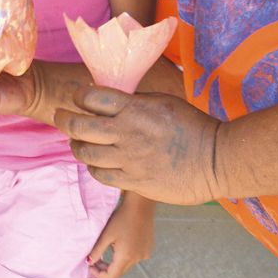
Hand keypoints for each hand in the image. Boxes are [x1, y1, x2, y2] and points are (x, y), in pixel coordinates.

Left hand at [55, 86, 223, 204]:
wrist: (216, 160)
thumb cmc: (192, 127)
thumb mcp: (163, 101)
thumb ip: (133, 101)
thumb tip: (105, 98)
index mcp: (135, 108)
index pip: (90, 97)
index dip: (77, 96)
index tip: (78, 98)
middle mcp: (127, 132)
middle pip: (77, 125)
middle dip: (64, 118)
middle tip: (61, 117)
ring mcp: (129, 159)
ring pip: (84, 152)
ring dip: (76, 145)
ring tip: (77, 141)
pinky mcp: (134, 181)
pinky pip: (100, 175)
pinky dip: (92, 167)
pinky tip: (97, 162)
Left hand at [88, 191, 154, 277]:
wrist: (140, 206)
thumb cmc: (121, 218)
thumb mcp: (106, 235)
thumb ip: (97, 251)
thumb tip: (90, 262)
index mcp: (126, 256)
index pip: (112, 276)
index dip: (99, 274)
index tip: (90, 267)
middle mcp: (138, 258)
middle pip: (120, 271)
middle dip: (106, 269)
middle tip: (95, 260)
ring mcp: (145, 254)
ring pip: (127, 265)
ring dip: (116, 262)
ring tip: (108, 249)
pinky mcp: (149, 249)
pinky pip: (135, 257)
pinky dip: (126, 255)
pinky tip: (121, 244)